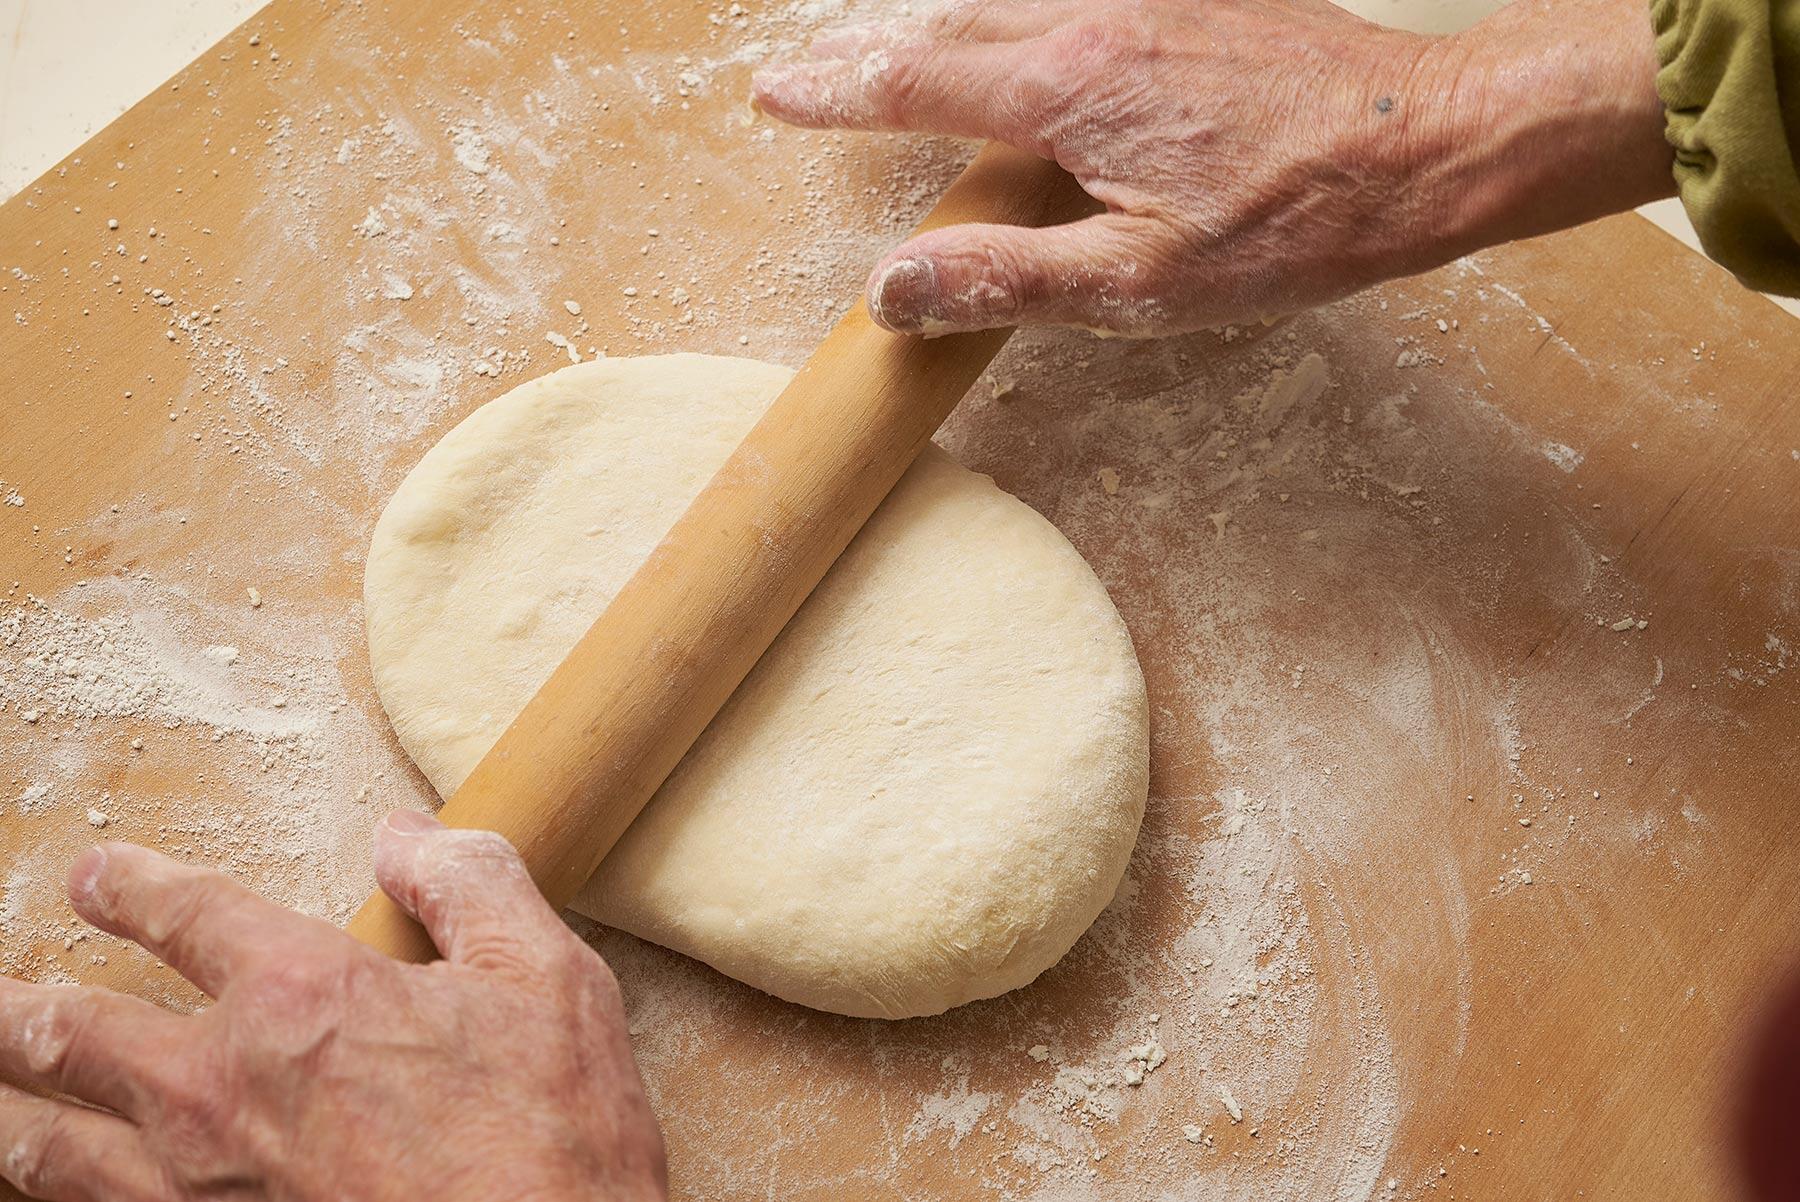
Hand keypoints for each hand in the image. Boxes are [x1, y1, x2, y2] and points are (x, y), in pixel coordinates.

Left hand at [0, 811, 666, 1201]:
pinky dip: (51, 1197)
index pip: (186, 914)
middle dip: (18, 1008)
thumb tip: (408, 838)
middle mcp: (224, 1090)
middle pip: (72, 1033)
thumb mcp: (546, 978)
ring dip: (4, 1112)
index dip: (131, 888)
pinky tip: (45, 1190)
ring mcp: (199, 1191)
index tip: (97, 878)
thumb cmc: (554, 1140)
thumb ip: (469, 885)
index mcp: (306, 996)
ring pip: (49, 1148)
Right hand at [752, 0, 1674, 336]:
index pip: (915, 81)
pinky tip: (1018, 40)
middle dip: (865, 50)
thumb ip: (1008, 280)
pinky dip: (1010, 19)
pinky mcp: (1194, 3)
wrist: (1429, 142)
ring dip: (934, 29)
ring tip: (890, 55)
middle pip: (947, 24)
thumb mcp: (1142, 283)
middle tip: (808, 70)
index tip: (775, 93)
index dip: (835, 91)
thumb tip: (892, 288)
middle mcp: (1094, 22)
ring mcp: (1146, 1)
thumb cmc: (1295, 222)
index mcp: (1068, 90)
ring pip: (1007, 2)